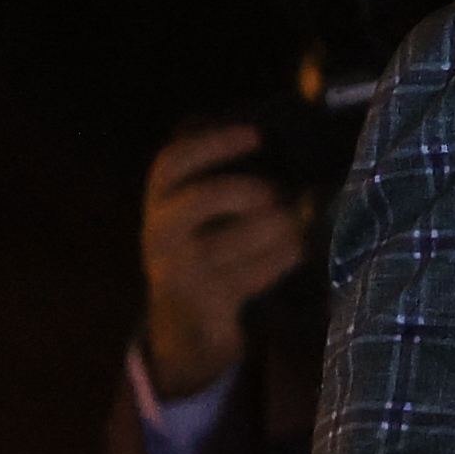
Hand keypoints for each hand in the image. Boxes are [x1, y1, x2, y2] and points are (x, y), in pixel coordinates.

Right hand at [140, 124, 306, 397]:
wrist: (184, 318)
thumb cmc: (204, 244)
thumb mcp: (200, 206)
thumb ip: (226, 173)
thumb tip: (283, 140)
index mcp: (159, 199)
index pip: (173, 161)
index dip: (214, 143)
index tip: (256, 135)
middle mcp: (160, 232)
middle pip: (203, 199)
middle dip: (248, 191)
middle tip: (277, 193)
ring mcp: (179, 268)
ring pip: (234, 240)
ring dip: (277, 228)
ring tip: (294, 223)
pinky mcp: (205, 298)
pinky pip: (252, 273)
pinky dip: (282, 258)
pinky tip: (295, 249)